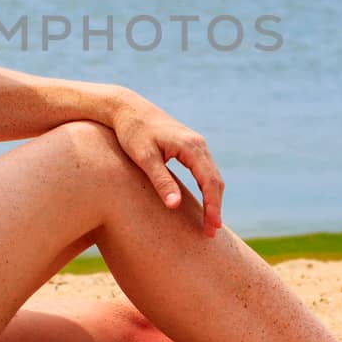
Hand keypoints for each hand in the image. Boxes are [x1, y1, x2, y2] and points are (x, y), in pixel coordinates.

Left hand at [109, 95, 224, 234]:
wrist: (126, 108)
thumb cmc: (132, 132)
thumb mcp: (144, 158)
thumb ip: (161, 181)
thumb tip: (175, 206)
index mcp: (190, 146)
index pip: (209, 181)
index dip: (212, 206)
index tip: (211, 228)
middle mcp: (198, 144)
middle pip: (215, 180)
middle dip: (215, 207)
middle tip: (211, 233)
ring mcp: (195, 144)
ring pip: (212, 175)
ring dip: (213, 199)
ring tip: (209, 223)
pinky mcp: (188, 146)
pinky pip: (205, 170)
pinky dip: (207, 188)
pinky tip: (203, 202)